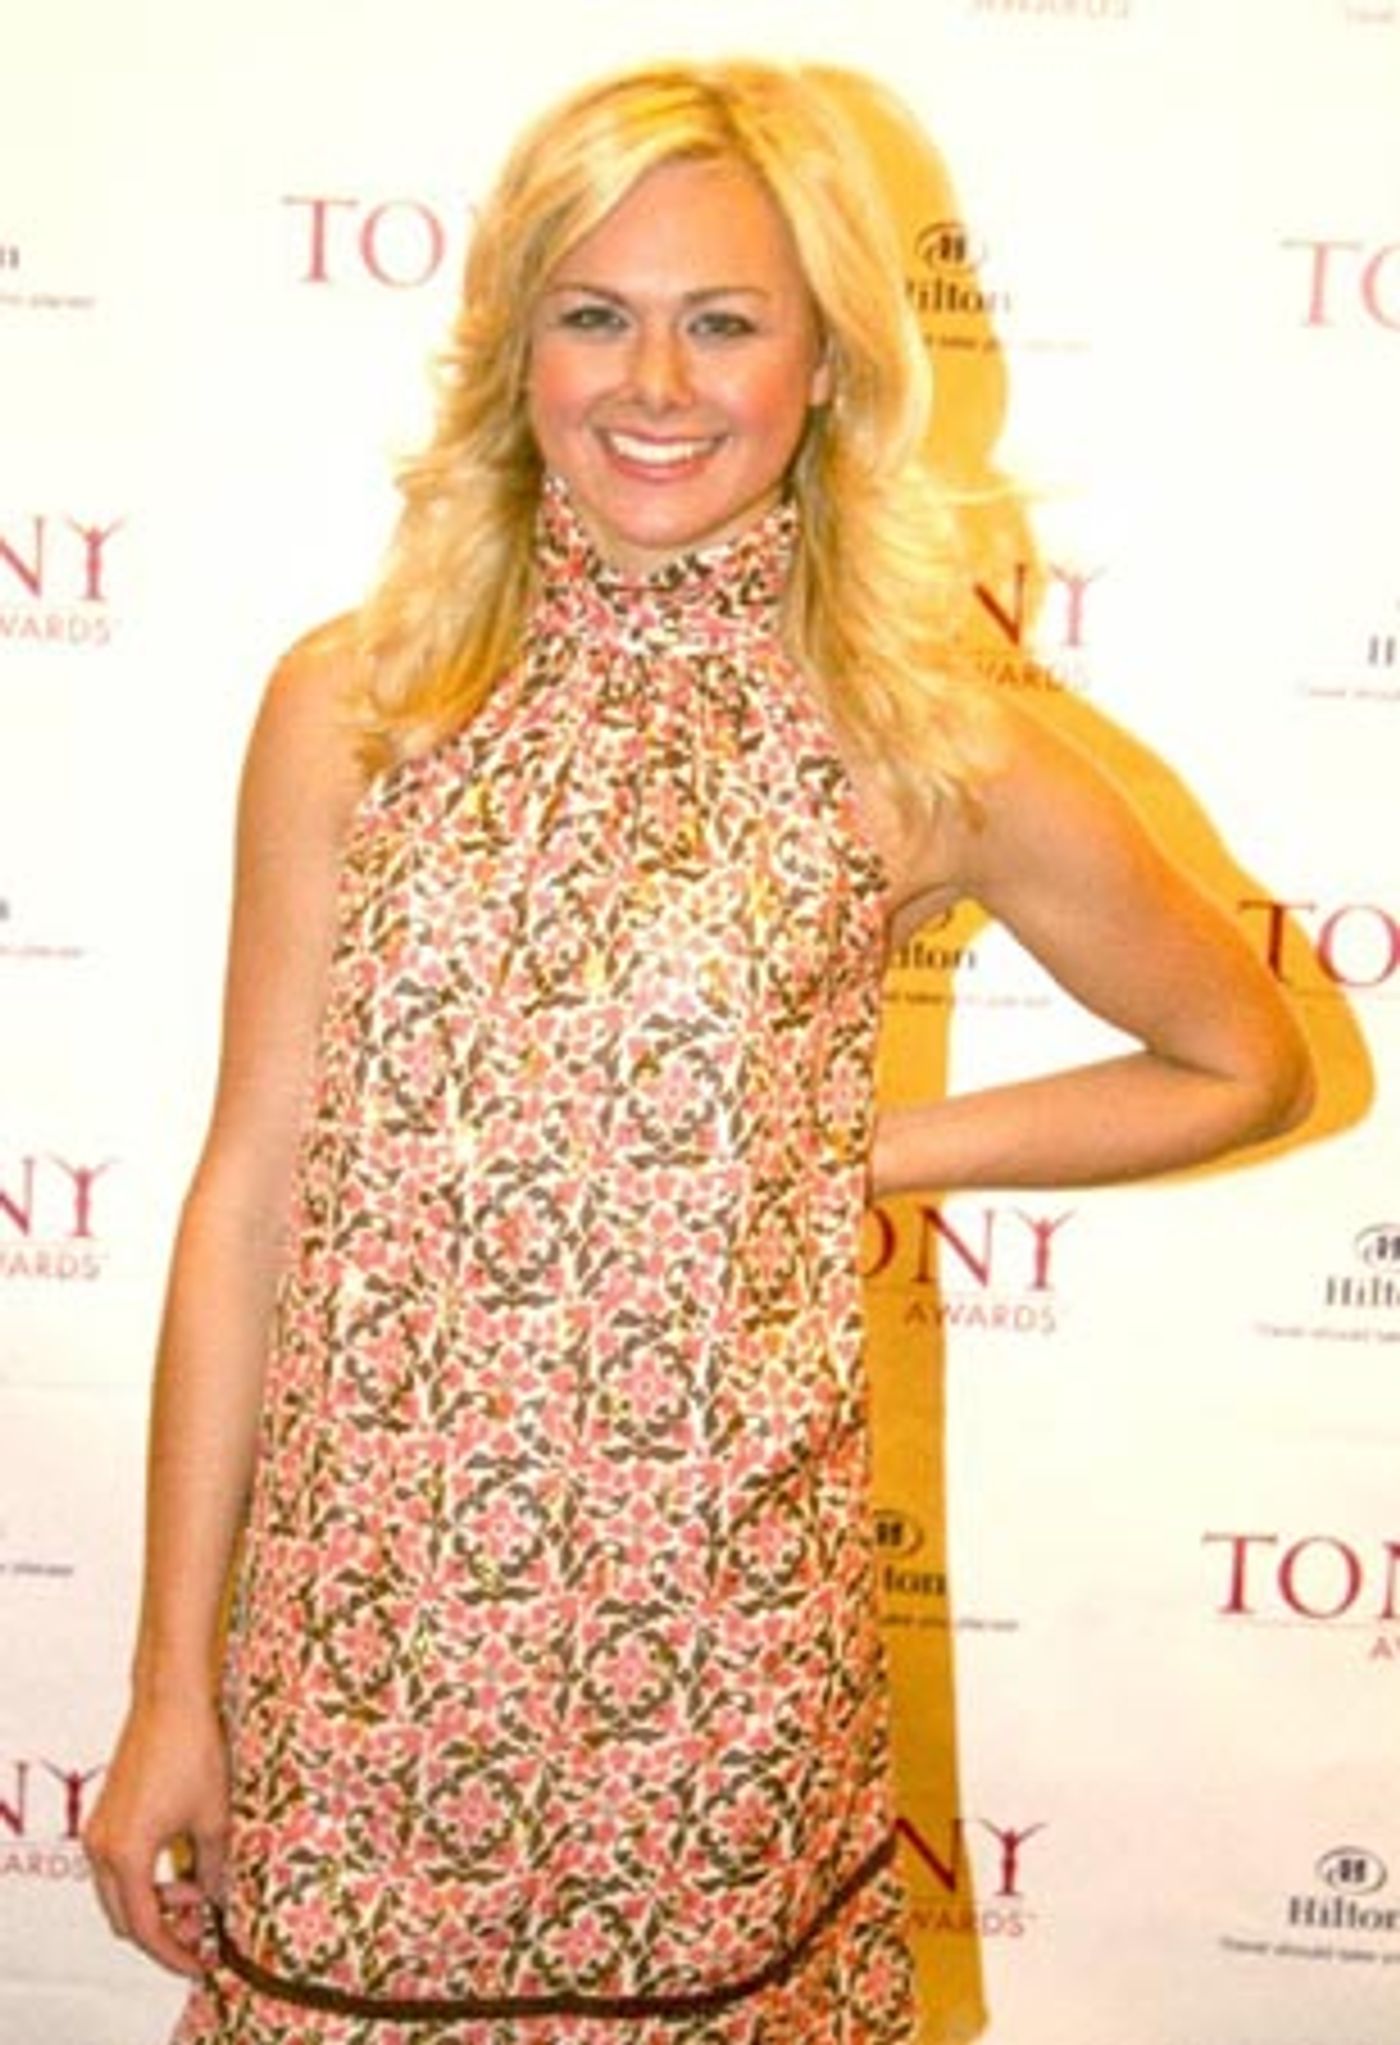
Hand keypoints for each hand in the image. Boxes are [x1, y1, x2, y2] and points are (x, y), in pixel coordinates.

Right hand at [84, 1691, 229, 1977]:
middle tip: (202, 1927)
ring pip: (119, 1893)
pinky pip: (119, 1867)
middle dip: (163, 1929)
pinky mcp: (106, 1817)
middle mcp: (101, 1849)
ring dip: (154, 1901)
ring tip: (198, 1887)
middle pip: (125, 1917)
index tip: (200, 1964)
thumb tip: (218, 1901)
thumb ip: (213, 1869)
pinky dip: (145, 1877)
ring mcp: (99, 1832)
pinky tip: (181, 1865)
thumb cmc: (194, 1752)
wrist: (170, 1700)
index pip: (145, 1928)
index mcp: (126, 1855)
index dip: (173, 1952)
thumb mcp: (213, 1818)